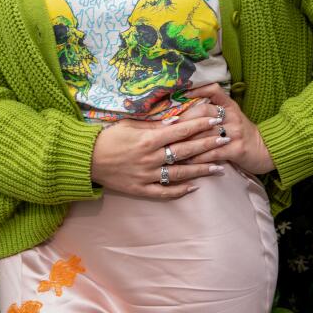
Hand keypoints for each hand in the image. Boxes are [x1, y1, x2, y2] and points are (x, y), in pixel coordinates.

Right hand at [89, 115, 229, 197]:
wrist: (86, 159)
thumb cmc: (107, 137)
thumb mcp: (129, 124)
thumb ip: (153, 123)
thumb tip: (176, 119)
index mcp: (148, 139)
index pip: (180, 131)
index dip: (200, 125)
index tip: (215, 120)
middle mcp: (151, 158)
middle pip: (185, 151)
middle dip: (208, 145)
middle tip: (226, 139)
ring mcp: (147, 176)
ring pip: (180, 174)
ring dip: (201, 170)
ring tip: (220, 167)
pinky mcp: (141, 190)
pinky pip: (165, 192)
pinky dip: (180, 191)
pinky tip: (195, 187)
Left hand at [169, 84, 275, 176]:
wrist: (265, 150)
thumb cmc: (241, 133)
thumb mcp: (231, 116)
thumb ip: (213, 110)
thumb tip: (184, 110)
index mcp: (229, 106)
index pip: (213, 90)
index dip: (196, 89)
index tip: (178, 93)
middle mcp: (232, 116)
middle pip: (203, 112)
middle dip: (183, 120)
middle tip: (165, 126)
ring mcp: (235, 132)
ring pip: (205, 134)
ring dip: (186, 141)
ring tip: (169, 146)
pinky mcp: (237, 149)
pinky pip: (213, 152)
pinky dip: (198, 158)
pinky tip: (186, 161)